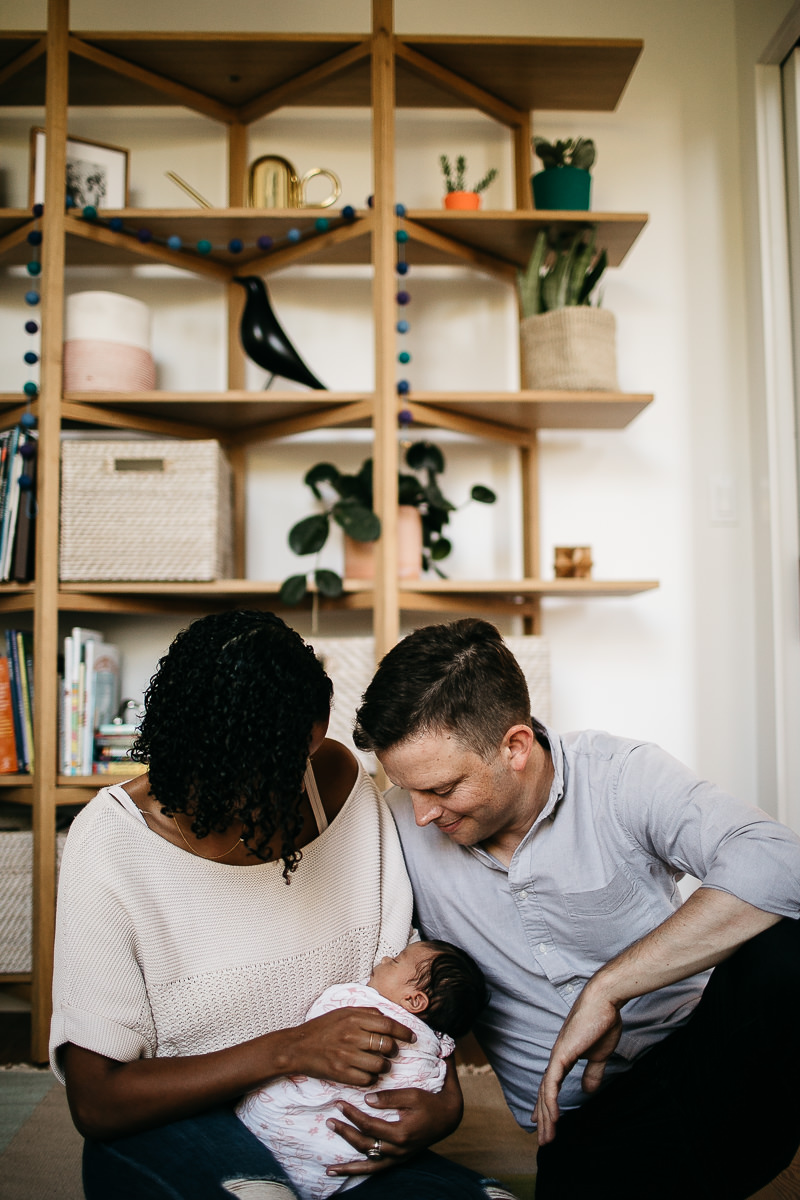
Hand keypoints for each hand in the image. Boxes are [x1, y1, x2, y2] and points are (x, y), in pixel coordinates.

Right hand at [285, 1006, 412, 1087]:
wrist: (297, 1047)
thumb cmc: (322, 1028)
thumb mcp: (343, 1012)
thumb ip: (366, 1013)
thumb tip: (387, 1018)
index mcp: (353, 1018)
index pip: (388, 1025)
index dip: (404, 1032)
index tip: (412, 1038)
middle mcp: (351, 1036)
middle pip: (387, 1045)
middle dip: (394, 1050)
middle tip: (391, 1052)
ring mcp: (346, 1056)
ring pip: (380, 1065)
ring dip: (384, 1066)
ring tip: (380, 1064)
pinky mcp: (341, 1073)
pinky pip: (368, 1079)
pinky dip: (371, 1078)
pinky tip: (367, 1073)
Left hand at [324, 1059, 462, 1177]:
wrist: (447, 1118)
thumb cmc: (429, 1102)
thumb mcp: (412, 1095)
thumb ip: (389, 1097)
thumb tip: (366, 1099)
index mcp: (401, 1133)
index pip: (369, 1125)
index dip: (352, 1115)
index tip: (339, 1103)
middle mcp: (398, 1150)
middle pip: (365, 1144)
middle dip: (345, 1133)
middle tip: (329, 1121)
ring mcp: (398, 1158)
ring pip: (368, 1165)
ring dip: (348, 1166)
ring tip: (329, 1168)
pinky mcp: (398, 1160)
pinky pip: (376, 1170)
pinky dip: (360, 1172)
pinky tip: (344, 1172)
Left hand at [533, 988, 621, 1144]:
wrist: (604, 1001)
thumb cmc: (603, 1022)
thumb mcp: (599, 1054)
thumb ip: (593, 1072)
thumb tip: (587, 1090)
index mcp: (565, 1056)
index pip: (551, 1084)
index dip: (546, 1103)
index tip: (543, 1120)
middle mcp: (557, 1057)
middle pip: (545, 1092)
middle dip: (543, 1117)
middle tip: (543, 1138)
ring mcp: (557, 1055)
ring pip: (546, 1091)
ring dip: (546, 1116)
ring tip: (547, 1137)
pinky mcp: (562, 1054)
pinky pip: (552, 1082)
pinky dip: (550, 1101)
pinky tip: (552, 1117)